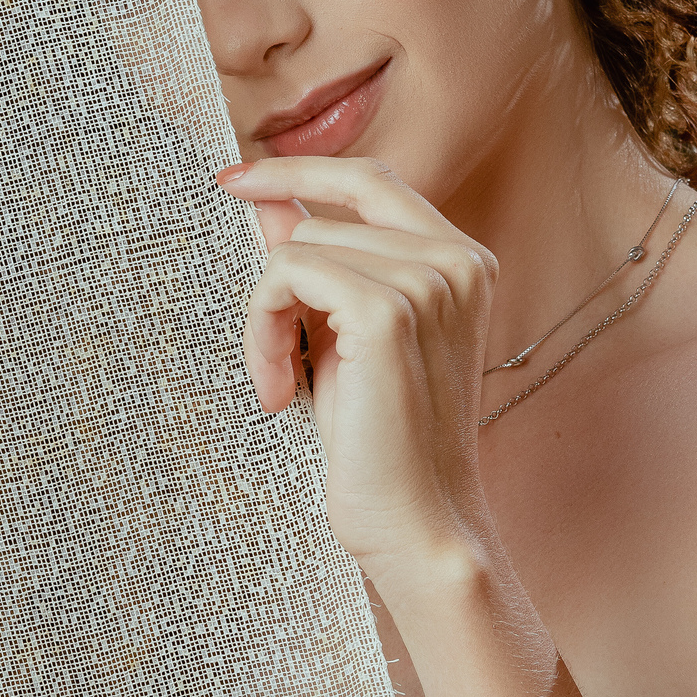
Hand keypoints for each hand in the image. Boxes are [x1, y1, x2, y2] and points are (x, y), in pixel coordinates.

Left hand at [215, 158, 499, 579]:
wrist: (419, 526)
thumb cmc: (383, 444)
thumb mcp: (341, 338)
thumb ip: (318, 264)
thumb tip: (269, 205)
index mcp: (462, 261)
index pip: (372, 178)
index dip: (299, 171)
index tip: (234, 179)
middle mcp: (457, 261)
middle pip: (323, 217)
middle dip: (277, 284)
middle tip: (273, 360)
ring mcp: (429, 281)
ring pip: (299, 247)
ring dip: (266, 318)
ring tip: (280, 384)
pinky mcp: (387, 311)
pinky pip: (286, 274)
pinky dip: (261, 330)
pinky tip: (274, 389)